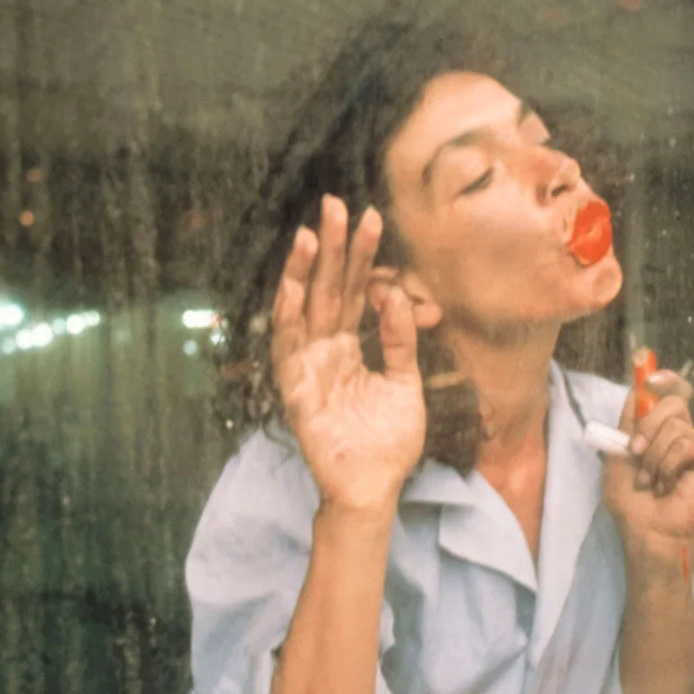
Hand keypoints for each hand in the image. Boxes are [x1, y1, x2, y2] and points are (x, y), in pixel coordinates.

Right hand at [271, 195, 425, 511]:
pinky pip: (288, 347)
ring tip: (311, 233)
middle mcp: (325, 351)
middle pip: (329, 291)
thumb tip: (395, 293)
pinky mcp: (295, 390)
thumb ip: (400, 339)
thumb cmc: (388, 442)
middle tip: (336, 204)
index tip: (372, 218)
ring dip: (305, 272)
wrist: (374, 488)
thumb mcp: (405, 382)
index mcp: (350, 348)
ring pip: (303, 310)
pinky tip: (293, 286)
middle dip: (332, 249)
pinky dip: (288, 316)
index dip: (362, 257)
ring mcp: (308, 368)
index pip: (355, 292)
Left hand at [602, 367, 693, 546]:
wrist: (644, 530)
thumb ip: (625, 426)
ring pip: (675, 425)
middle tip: (635, 452)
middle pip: (673, 400)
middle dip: (648, 424)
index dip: (661, 379)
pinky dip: (668, 465)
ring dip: (653, 456)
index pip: (666, 392)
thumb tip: (635, 392)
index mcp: (654, 429)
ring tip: (649, 481)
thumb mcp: (616, 459)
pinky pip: (687, 444)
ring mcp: (693, 446)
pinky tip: (665, 485)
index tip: (649, 378)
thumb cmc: (629, 501)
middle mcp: (677, 433)